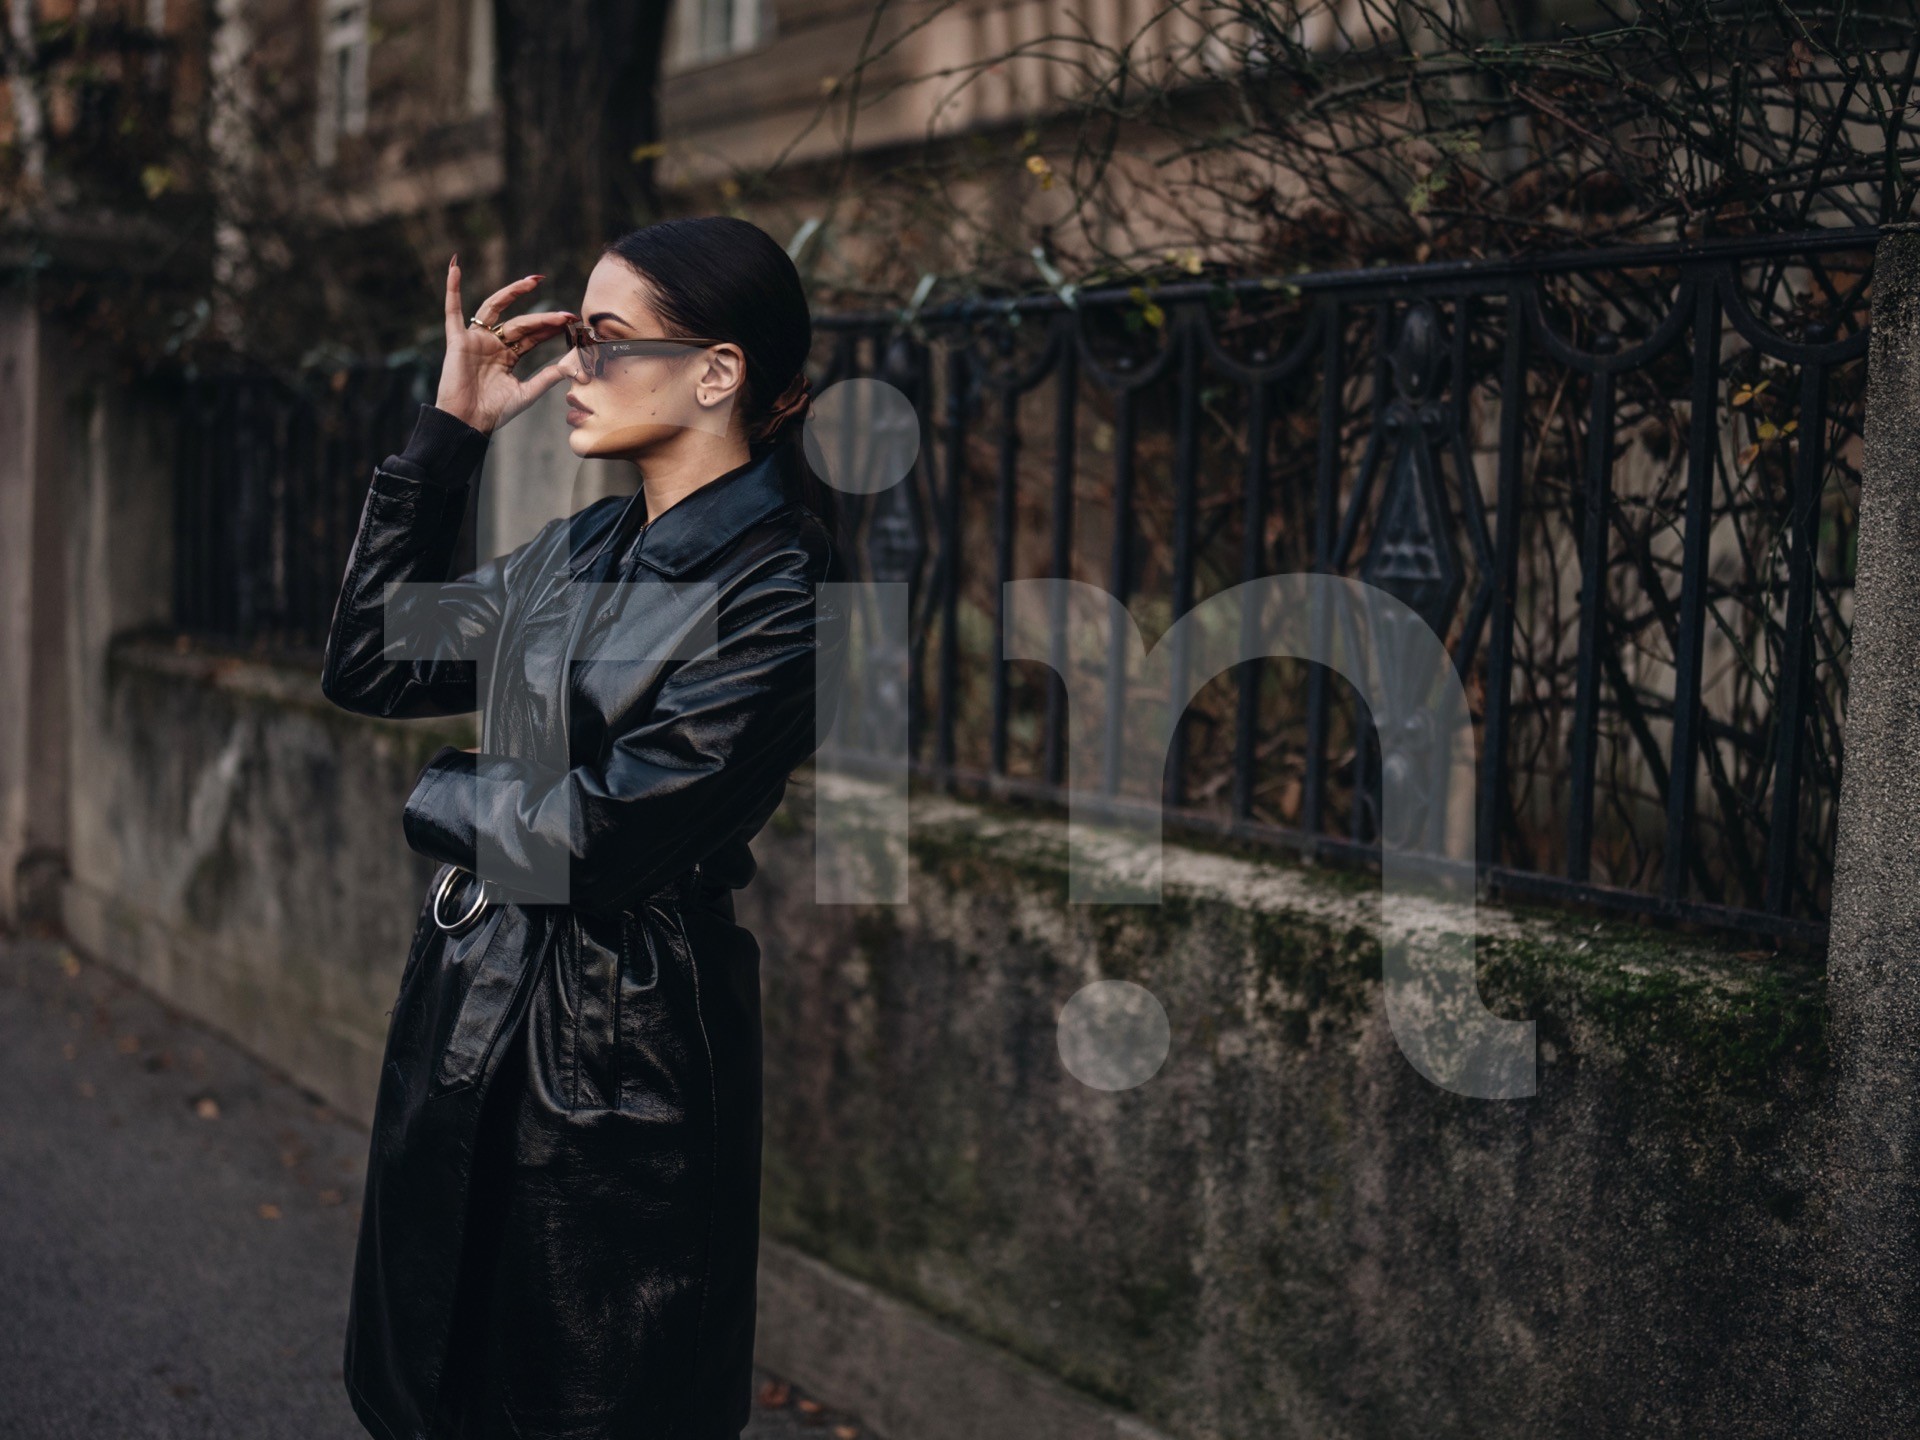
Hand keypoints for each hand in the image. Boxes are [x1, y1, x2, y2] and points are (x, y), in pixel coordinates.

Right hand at [436, 256, 577, 433]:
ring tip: (534, 280)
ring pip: (495, 308)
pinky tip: (455, 268)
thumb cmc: (492, 412)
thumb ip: (546, 378)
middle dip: (544, 318)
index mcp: (508, 356)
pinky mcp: (458, 340)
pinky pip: (452, 311)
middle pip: (521, 323)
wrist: (467, 423)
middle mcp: (492, 344)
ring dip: (513, 292)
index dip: (551, 328)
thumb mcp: (526, 393)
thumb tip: (572, 368)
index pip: (533, 336)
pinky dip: (452, 289)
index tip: (572, 321)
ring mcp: (475, 340)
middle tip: (567, 314)